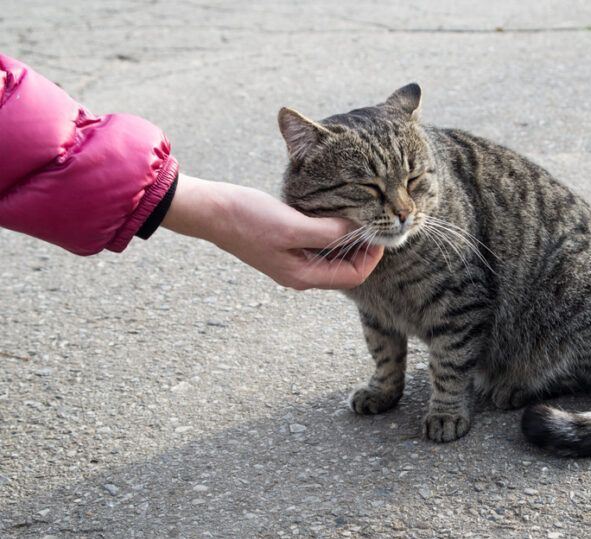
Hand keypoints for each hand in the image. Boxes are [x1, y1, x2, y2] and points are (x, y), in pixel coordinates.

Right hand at [161, 174, 383, 289]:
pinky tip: (335, 212)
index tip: (381, 231)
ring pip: (333, 254)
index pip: (353, 275)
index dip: (372, 256)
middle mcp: (300, 273)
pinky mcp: (284, 245)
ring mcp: (291, 260)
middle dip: (364, 247)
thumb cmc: (247, 218)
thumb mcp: (293, 225)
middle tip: (376, 221)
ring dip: (348, 238)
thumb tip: (359, 230)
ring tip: (360, 214)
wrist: (210, 210)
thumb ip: (329, 232)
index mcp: (304, 275)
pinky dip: (331, 231)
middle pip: (346, 267)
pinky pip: (318, 243)